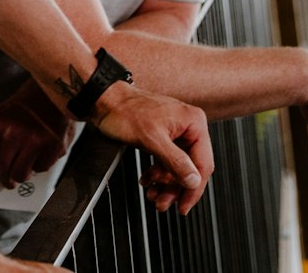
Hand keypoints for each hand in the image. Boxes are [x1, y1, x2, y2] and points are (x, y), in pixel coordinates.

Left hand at [0, 82, 76, 197]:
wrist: (55, 90)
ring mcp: (35, 140)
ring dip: (23, 173)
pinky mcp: (53, 146)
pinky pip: (42, 169)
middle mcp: (15, 132)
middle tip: (8, 178)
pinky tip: (42, 150)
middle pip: (4, 170)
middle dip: (5, 177)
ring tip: (26, 161)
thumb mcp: (3, 114)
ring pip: (22, 174)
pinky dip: (41, 164)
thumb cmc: (27, 104)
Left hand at [88, 82, 214, 213]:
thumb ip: (176, 161)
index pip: (203, 163)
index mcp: (194, 122)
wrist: (105, 101)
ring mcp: (176, 131)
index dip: (194, 188)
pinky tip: (148, 181)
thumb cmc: (126, 111)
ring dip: (166, 184)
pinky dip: (158, 173)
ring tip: (153, 196)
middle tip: (163, 205)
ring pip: (177, 167)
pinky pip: (167, 161)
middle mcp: (188, 126)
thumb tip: (193, 181)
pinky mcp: (163, 136)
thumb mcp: (152, 140)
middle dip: (175, 188)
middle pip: (190, 167)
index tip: (184, 206)